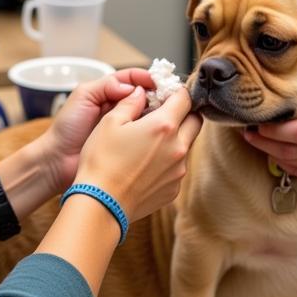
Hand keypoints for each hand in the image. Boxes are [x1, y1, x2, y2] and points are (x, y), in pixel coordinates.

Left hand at [36, 68, 156, 192]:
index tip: (159, 82)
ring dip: (158, 112)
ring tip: (168, 113)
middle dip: (157, 94)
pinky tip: (161, 131)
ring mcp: (124, 127)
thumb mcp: (82, 98)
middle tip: (170, 97)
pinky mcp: (128, 145)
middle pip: (143, 95)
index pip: (132, 79)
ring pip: (147, 114)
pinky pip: (145, 134)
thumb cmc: (66, 129)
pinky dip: (154, 130)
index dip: (146, 78)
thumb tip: (131, 86)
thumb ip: (105, 86)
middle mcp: (117, 107)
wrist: (58, 161)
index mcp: (107, 92)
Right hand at [73, 84, 202, 223]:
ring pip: (187, 145)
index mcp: (164, 126)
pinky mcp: (174, 189)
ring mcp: (178, 171)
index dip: (176, 93)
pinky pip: (178, 168)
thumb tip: (140, 92)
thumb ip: (130, 102)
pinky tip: (146, 165)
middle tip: (163, 115)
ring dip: (176, 139)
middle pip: (195, 121)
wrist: (101, 204)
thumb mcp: (110, 122)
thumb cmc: (102, 162)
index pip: (185, 98)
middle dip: (183, 114)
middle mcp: (178, 147)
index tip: (166, 94)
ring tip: (150, 143)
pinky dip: (168, 162)